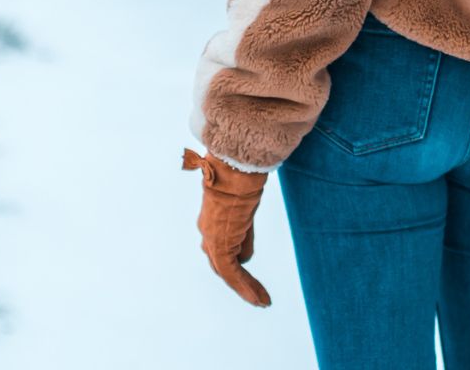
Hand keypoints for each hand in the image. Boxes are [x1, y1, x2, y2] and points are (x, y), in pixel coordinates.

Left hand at [182, 149, 271, 306]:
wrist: (234, 168)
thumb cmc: (240, 177)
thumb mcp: (244, 207)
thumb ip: (243, 232)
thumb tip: (246, 259)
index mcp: (211, 221)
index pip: (221, 250)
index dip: (235, 265)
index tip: (249, 275)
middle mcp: (207, 233)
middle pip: (222, 266)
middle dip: (240, 283)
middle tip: (256, 296)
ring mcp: (211, 240)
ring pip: (227, 273)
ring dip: (245, 289)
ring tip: (262, 301)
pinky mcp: (219, 244)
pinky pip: (232, 273)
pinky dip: (245, 287)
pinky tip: (258, 297)